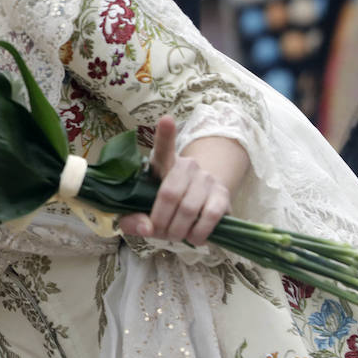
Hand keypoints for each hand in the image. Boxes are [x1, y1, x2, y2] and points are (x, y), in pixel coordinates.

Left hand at [118, 117, 232, 245]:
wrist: (201, 200)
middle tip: (158, 233)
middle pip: (170, 194)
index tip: (166, 120)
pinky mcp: (223, 195)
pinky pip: (210, 217)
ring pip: (189, 209)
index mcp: (163, 163)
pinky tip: (194, 237)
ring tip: (175, 236)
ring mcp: (207, 179)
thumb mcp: (145, 206)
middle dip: (160, 222)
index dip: (166, 134)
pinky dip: (199, 233)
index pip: (164, 147)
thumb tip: (144, 228)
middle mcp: (187, 166)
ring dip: (177, 231)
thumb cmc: (165, 203)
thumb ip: (134, 217)